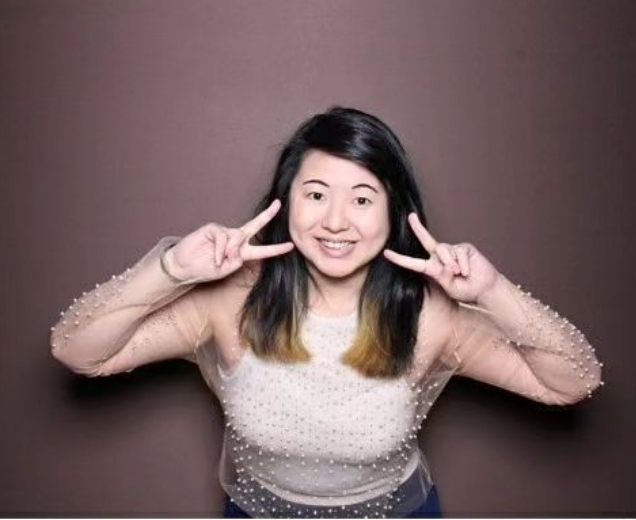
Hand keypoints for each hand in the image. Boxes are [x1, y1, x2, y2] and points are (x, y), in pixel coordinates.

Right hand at [168, 199, 294, 282]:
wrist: (184, 267)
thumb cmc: (205, 269)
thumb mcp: (225, 269)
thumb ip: (235, 259)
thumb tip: (237, 245)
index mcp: (241, 253)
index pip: (262, 250)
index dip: (276, 249)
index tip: (291, 245)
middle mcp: (235, 240)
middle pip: (254, 225)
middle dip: (267, 214)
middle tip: (278, 204)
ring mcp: (224, 233)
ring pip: (237, 237)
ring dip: (229, 251)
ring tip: (219, 261)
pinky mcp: (213, 229)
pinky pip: (223, 237)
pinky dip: (220, 250)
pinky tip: (214, 257)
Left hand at [383, 213, 499, 302]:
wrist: (485, 288)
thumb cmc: (466, 289)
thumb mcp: (449, 287)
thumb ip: (442, 276)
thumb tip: (442, 263)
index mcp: (433, 268)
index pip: (414, 262)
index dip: (400, 258)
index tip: (387, 253)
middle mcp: (440, 256)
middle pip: (427, 240)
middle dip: (418, 228)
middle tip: (411, 216)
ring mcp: (453, 251)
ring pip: (444, 250)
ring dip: (452, 264)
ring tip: (460, 274)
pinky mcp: (464, 248)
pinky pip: (459, 253)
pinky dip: (463, 264)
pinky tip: (467, 271)